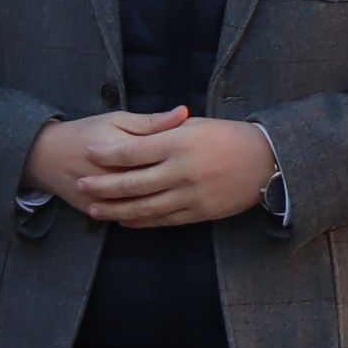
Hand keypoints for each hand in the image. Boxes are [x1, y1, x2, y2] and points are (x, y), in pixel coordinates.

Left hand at [25, 108, 275, 228]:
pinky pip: (163, 221)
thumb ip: (163, 130)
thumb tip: (132, 133)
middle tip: (82, 184)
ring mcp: (190, 195)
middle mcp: (182, 171)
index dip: (108, 153)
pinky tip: (124, 220)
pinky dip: (141, 222)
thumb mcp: (196, 126)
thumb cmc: (228, 137)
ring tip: (95, 209)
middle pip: (133, 182)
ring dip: (116, 210)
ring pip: (145, 208)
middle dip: (103, 185)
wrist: (266, 162)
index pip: (133, 151)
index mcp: (180, 144)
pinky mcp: (198, 213)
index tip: (89, 152)